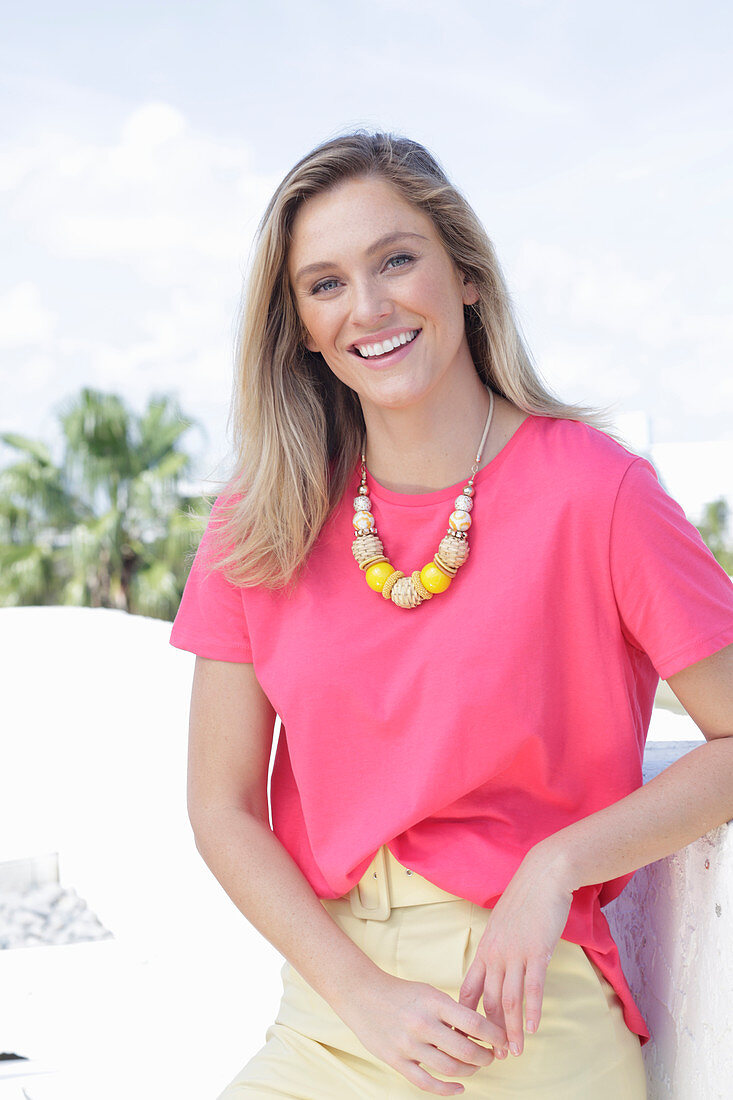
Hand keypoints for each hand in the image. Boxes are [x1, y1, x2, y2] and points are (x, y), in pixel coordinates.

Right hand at [335, 966, 508, 1095]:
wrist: (362, 994)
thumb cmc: (402, 993)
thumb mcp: (429, 993)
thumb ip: (451, 1012)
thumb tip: (480, 1034)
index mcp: (434, 1001)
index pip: (474, 1022)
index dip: (494, 1035)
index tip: (503, 1040)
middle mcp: (422, 1023)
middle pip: (465, 1050)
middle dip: (485, 1057)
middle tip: (491, 1056)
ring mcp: (408, 1044)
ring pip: (449, 1068)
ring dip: (470, 1071)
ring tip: (475, 1066)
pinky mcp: (396, 1060)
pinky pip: (426, 1083)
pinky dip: (447, 1090)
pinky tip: (459, 1087)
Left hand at [458, 848, 573, 1057]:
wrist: (542, 876)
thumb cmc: (525, 901)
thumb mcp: (502, 925)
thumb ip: (498, 948)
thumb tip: (497, 968)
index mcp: (486, 949)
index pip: (469, 990)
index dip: (466, 1016)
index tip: (467, 1038)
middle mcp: (496, 954)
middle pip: (489, 1001)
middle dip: (491, 1032)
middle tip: (494, 1056)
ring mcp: (516, 953)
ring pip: (510, 1000)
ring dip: (511, 1030)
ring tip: (513, 1052)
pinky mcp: (537, 951)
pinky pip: (533, 987)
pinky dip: (532, 1010)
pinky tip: (532, 1029)